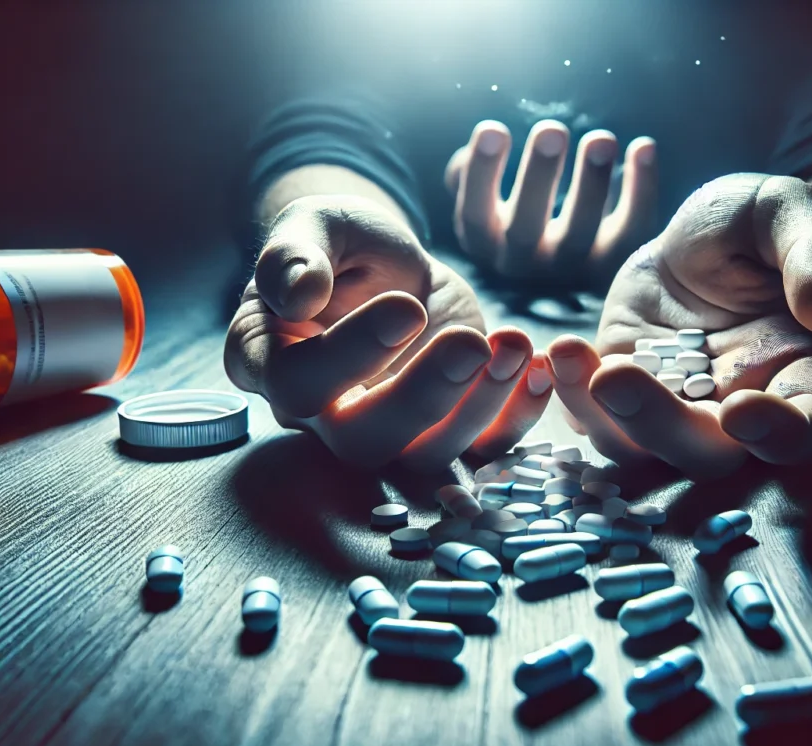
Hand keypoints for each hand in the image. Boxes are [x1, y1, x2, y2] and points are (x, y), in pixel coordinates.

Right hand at [225, 194, 553, 469]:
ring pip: (423, 453)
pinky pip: (479, 447)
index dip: (348, 356)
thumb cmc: (339, 245)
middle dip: (422, 395)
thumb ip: (294, 253)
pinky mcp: (443, 430)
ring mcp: (384, 432)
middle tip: (471, 342)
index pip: (294, 382)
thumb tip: (297, 293)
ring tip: (515, 343)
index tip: (405, 308)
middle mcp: (320, 413)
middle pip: (360, 437)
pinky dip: (516, 416)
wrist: (387, 262)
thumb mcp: (315, 226)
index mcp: (269, 361)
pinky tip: (541, 369)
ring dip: (477, 406)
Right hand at [444, 119, 656, 282]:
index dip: (482, 174)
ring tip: (601, 138)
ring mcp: (569, 271)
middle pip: (526, 229)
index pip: (476, 215)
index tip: (493, 127)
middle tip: (552, 128)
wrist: (562, 258)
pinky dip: (641, 190)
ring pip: (580, 233)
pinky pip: (629, 230)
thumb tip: (472, 153)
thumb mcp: (487, 194)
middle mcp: (524, 264)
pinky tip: (644, 146)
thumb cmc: (517, 206)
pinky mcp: (613, 265)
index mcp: (486, 243)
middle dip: (538, 177)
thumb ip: (472, 173)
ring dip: (591, 184)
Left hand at [546, 174, 811, 478]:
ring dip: (600, 414)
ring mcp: (673, 405)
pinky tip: (556, 354)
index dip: (778, 435)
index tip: (741, 409)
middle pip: (706, 452)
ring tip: (571, 352)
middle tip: (617, 377)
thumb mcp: (786, 213)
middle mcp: (735, 407)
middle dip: (659, 425)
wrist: (698, 229)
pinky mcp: (621, 389)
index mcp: (796, 373)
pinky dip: (567, 395)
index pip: (804, 430)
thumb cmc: (758, 223)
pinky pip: (591, 415)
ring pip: (637, 446)